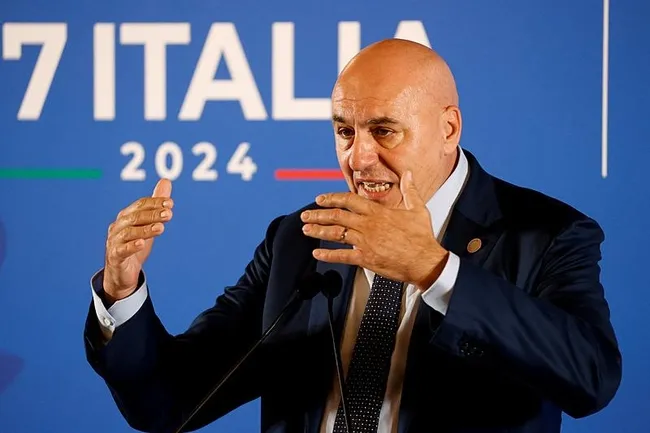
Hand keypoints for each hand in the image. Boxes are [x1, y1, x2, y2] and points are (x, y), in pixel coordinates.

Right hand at [103, 179, 172, 301]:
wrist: (121, 272)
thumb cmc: (135, 244)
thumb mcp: (148, 224)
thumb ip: (156, 204)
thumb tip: (166, 181)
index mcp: (126, 216)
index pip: (140, 205)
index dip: (154, 203)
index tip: (170, 203)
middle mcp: (118, 226)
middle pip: (135, 217)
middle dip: (153, 214)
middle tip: (169, 214)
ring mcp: (114, 241)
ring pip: (129, 233)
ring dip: (146, 229)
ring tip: (161, 228)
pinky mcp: (115, 256)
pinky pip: (122, 250)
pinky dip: (132, 246)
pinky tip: (142, 244)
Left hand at [300, 171, 448, 289]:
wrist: (425, 261)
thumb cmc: (422, 236)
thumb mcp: (417, 208)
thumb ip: (409, 190)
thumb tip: (408, 174)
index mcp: (377, 212)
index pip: (348, 200)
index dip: (331, 198)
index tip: (320, 199)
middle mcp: (368, 225)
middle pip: (336, 216)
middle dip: (318, 215)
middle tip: (305, 215)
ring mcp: (365, 242)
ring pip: (335, 234)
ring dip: (318, 231)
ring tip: (306, 230)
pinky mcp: (366, 259)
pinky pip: (342, 256)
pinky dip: (327, 255)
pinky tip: (317, 254)